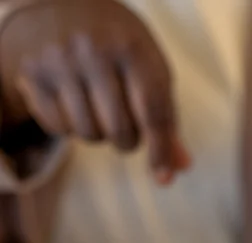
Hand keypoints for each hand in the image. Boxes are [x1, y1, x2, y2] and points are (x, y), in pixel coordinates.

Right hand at [0, 0, 189, 183]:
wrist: (65, 1)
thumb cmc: (120, 45)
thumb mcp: (150, 68)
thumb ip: (166, 117)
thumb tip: (179, 168)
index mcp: (132, 48)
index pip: (153, 113)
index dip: (160, 150)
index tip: (161, 175)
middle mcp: (93, 51)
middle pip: (120, 131)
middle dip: (128, 142)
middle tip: (126, 130)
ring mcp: (58, 60)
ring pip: (88, 134)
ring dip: (99, 135)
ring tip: (99, 112)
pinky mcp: (31, 71)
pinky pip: (57, 128)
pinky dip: (70, 128)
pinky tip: (74, 105)